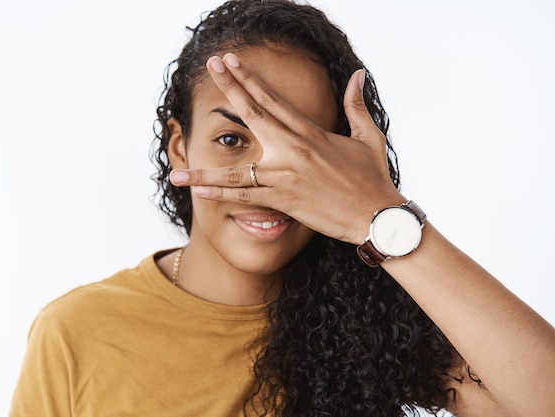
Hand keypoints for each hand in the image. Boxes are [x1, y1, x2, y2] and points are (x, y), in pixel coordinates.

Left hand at [170, 52, 403, 243]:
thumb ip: (356, 106)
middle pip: (254, 114)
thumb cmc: (374, 179)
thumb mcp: (368, 137)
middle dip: (230, 88)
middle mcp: (294, 150)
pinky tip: (198, 191)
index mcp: (311, 132)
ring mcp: (285, 176)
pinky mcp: (284, 200)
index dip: (250, 78)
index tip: (230, 61)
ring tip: (176, 168)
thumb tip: (357, 76)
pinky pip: (245, 197)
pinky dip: (220, 194)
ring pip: (237, 169)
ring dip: (204, 168)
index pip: (273, 99)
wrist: (379, 217)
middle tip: (210, 66)